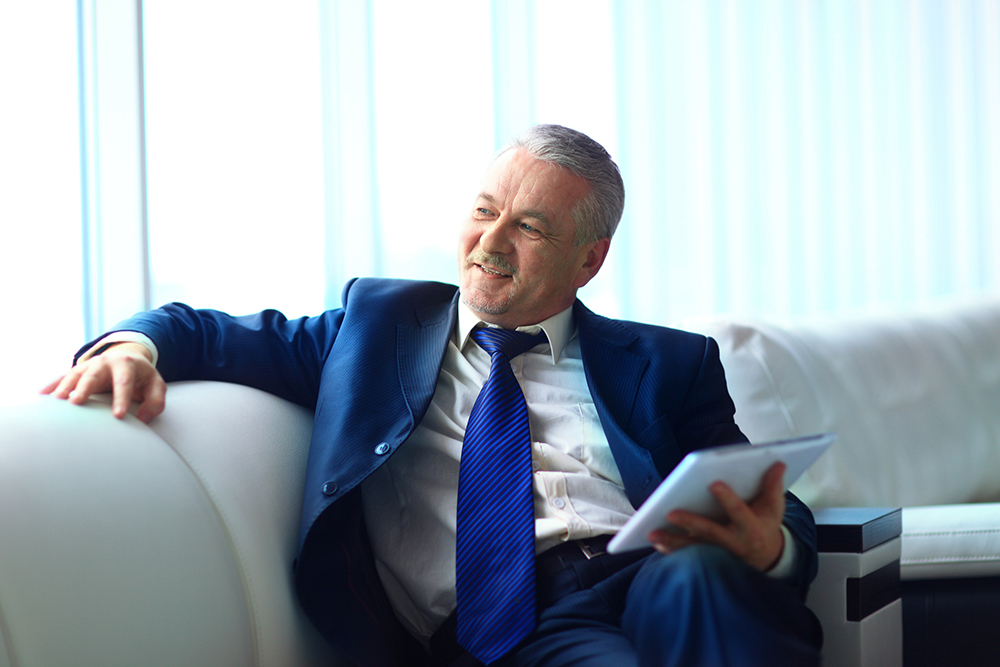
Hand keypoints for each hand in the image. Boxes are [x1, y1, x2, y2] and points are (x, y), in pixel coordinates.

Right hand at [41, 342, 166, 422]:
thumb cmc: (142, 378)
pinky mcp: (78, 372)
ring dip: (65, 386)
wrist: (127, 359)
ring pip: (74, 374)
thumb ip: (155, 402)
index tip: (118, 415)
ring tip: (57, 400)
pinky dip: (52, 385)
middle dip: (85, 387)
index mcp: (126, 365)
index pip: (124, 382)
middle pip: (93, 374)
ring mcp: (89, 366)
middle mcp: (105, 362)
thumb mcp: (155, 386)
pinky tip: (42, 395)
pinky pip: (63, 377)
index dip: (121, 398)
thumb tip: (143, 418)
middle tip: (77, 402)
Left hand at [647, 461, 786, 571]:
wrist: (767, 558)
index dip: (727, 498)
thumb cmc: (765, 526)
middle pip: (710, 531)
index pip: (738, 511)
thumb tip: (778, 462)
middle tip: (670, 512)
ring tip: (652, 532)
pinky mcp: (709, 559)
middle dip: (690, 522)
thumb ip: (773, 486)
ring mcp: (719, 553)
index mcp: (751, 527)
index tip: (714, 483)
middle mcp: (733, 542)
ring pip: (694, 547)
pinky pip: (688, 555)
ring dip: (672, 540)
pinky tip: (656, 542)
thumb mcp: (774, 508)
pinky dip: (671, 550)